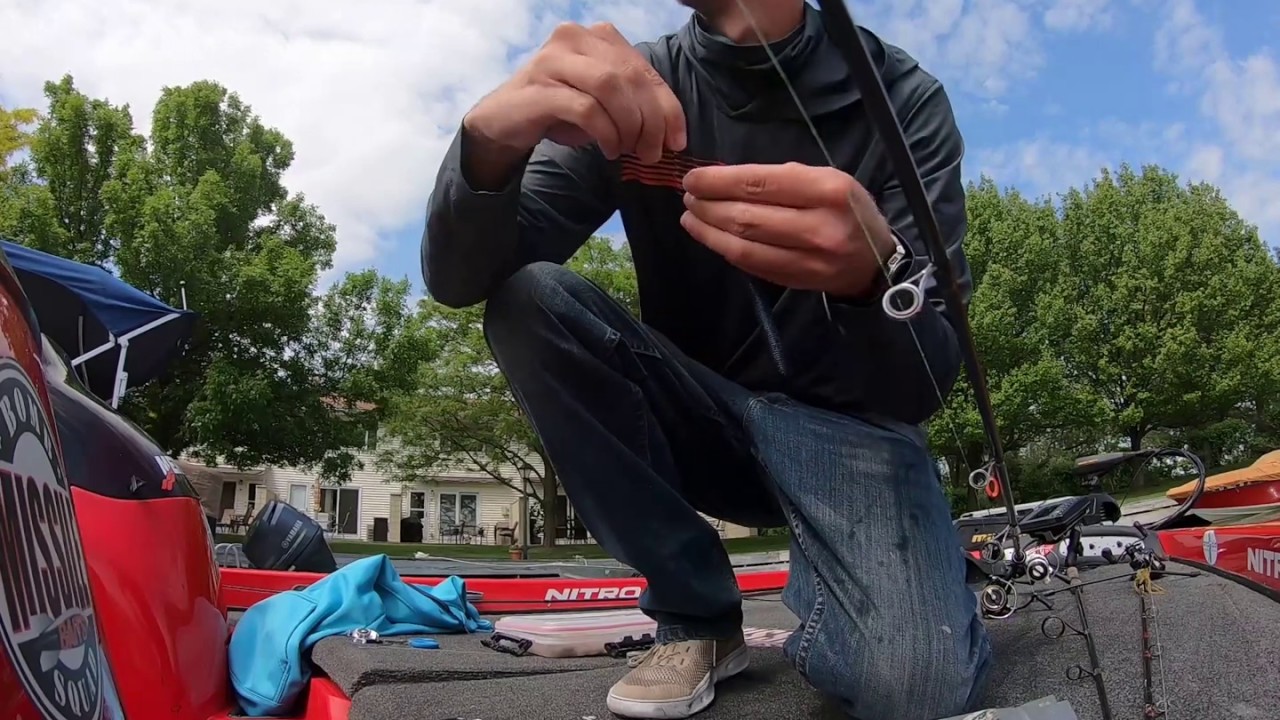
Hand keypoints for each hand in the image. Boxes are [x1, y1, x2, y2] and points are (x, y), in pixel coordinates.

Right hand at [464, 22, 686, 162]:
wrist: (504, 121)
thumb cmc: (559, 110)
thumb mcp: (603, 104)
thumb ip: (635, 105)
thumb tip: (671, 133)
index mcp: (598, 36)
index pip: (645, 70)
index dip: (668, 108)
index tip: (676, 141)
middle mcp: (576, 38)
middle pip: (631, 77)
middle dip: (650, 121)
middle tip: (651, 153)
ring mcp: (554, 60)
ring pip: (611, 88)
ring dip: (628, 126)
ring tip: (627, 151)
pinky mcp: (539, 88)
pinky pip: (586, 109)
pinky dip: (605, 133)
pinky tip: (608, 149)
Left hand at [681, 163, 896, 296]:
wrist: (875, 261)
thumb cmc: (848, 209)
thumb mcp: (827, 178)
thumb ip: (782, 177)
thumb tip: (727, 178)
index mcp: (826, 190)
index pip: (759, 184)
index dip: (718, 182)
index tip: (693, 178)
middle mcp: (817, 226)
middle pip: (746, 217)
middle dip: (708, 206)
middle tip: (688, 197)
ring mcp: (806, 259)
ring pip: (743, 245)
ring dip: (708, 230)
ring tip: (690, 216)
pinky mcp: (794, 281)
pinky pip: (750, 264)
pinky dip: (724, 249)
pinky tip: (710, 236)